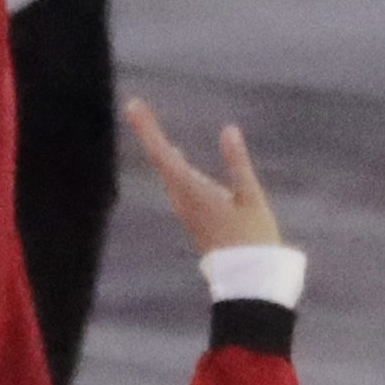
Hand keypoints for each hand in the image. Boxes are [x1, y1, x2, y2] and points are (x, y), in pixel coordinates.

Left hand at [125, 97, 286, 259]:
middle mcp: (182, 200)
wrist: (248, 278)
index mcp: (193, 192)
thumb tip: (229, 130)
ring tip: (147, 125)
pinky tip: (175, 157)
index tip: (132, 106)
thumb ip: (238, 162)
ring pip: (165, 173)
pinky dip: (170, 164)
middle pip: (159, 160)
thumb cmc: (252, 237)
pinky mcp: (193, 216)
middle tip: (134, 107)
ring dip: (157, 147)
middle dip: (147, 132)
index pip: (163, 155)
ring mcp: (186, 209)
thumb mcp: (250, 196)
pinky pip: (175, 184)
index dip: (147, 130)